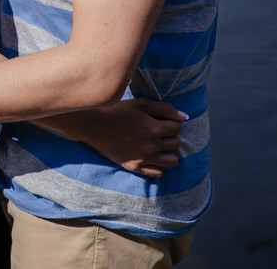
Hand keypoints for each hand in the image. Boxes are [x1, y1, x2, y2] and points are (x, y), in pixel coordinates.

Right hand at [49, 98, 185, 178]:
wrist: (92, 124)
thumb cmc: (116, 110)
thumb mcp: (140, 104)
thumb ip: (164, 108)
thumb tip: (184, 117)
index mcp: (152, 128)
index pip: (177, 128)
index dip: (171, 123)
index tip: (161, 121)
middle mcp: (150, 145)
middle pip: (176, 144)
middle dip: (170, 136)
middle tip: (158, 131)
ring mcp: (142, 158)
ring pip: (172, 161)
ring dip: (168, 152)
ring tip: (158, 146)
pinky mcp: (134, 166)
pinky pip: (158, 173)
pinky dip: (158, 165)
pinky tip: (150, 156)